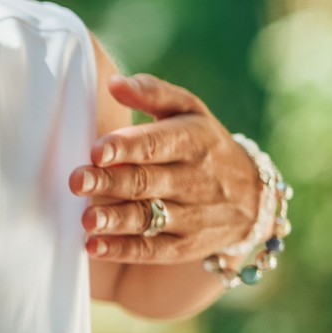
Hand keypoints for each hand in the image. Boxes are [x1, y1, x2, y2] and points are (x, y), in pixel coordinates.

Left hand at [69, 73, 261, 265]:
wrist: (255, 197)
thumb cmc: (203, 143)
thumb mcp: (188, 110)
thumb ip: (152, 92)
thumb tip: (114, 82)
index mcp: (194, 140)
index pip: (158, 143)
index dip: (127, 147)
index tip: (96, 150)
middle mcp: (196, 179)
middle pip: (147, 181)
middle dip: (110, 182)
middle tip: (76, 181)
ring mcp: (193, 215)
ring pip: (150, 218)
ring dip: (116, 220)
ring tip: (86, 220)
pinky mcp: (186, 246)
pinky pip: (153, 250)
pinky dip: (122, 249)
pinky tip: (93, 246)